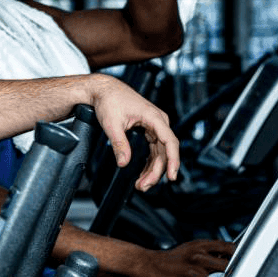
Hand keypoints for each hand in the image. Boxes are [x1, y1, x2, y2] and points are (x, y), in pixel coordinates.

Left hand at [87, 74, 178, 190]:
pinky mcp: (149, 129)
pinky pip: (154, 149)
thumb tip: (124, 163)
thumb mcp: (112, 124)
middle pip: (165, 151)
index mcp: (154, 117)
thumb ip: (119, 144)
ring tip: (141, 185)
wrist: (104, 90)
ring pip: (160, 152)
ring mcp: (155, 126)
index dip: (173, 160)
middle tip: (143, 186)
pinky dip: (149, 162)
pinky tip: (144, 174)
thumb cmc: (109, 101)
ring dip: (153, 170)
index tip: (172, 176)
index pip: (170, 142)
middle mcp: (159, 121)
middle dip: (156, 171)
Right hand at [142, 240, 236, 276]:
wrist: (149, 265)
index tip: (242, 262)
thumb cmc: (171, 258)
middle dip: (228, 275)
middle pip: (226, 268)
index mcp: (200, 247)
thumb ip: (210, 249)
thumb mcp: (191, 246)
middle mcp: (197, 258)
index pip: (229, 249)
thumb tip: (230, 254)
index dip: (238, 257)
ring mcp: (191, 273)